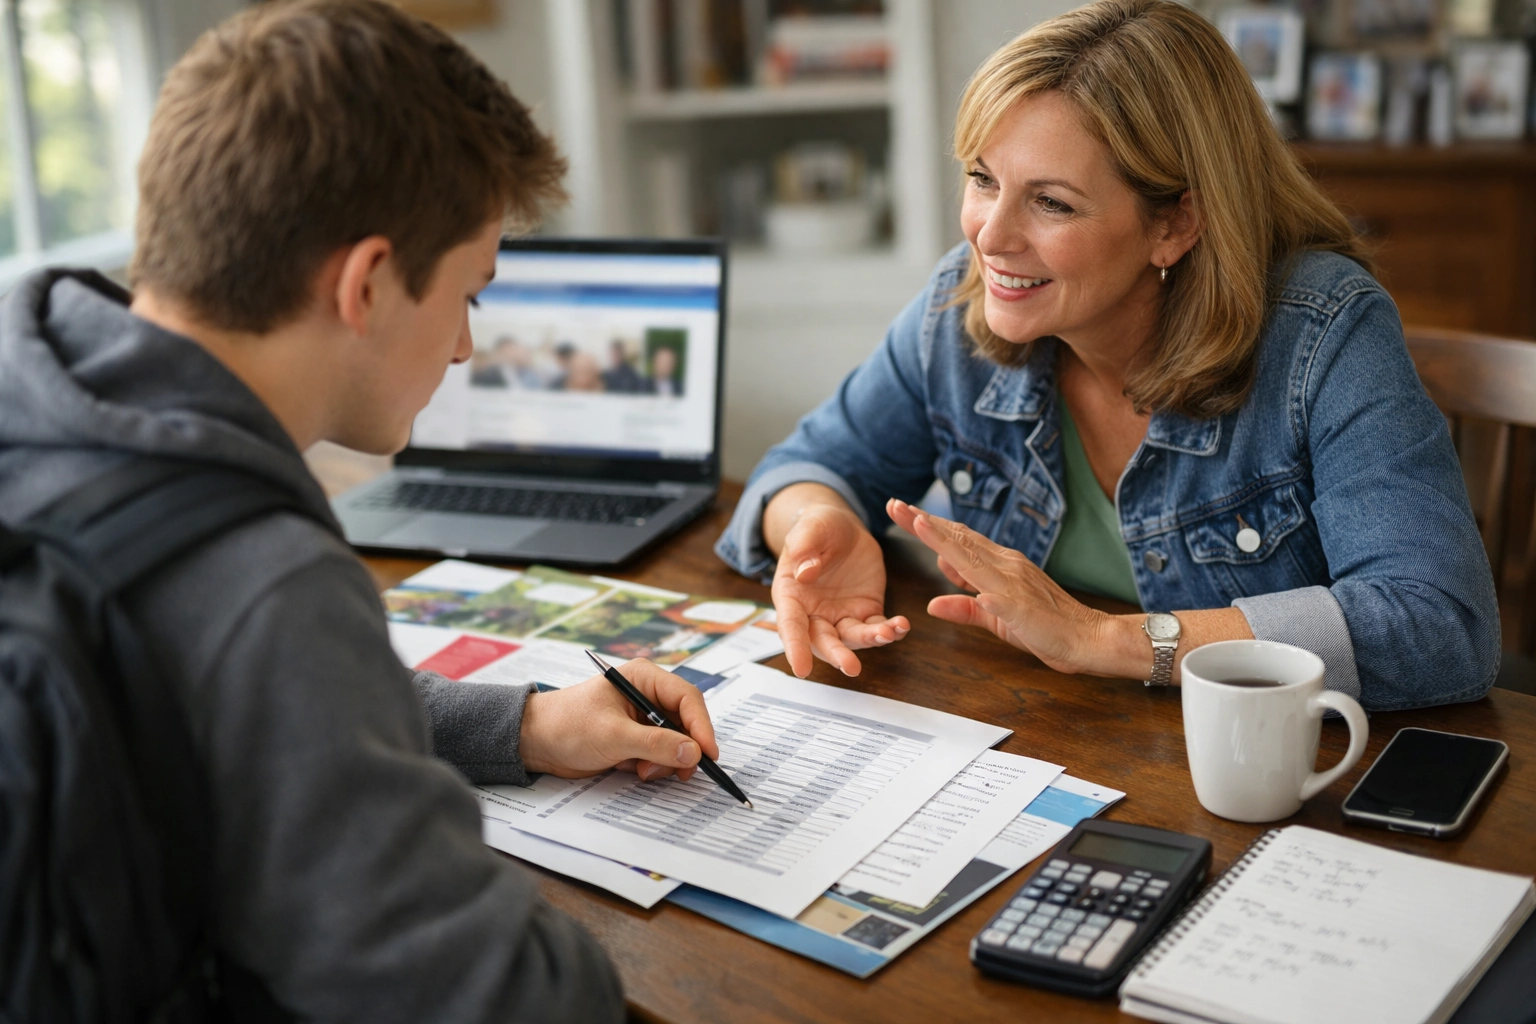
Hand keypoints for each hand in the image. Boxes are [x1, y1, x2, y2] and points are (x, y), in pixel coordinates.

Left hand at [519, 659, 719, 780]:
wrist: (536, 743)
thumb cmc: (567, 726)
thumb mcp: (613, 736)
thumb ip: (655, 744)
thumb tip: (693, 753)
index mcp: (644, 678)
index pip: (687, 698)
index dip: (702, 726)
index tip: (708, 753)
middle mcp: (648, 695)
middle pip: (686, 722)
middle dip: (681, 749)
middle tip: (677, 772)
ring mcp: (643, 718)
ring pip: (676, 742)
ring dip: (664, 761)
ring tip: (641, 770)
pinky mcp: (636, 738)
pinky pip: (660, 754)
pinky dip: (653, 766)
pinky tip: (632, 769)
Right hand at [773, 502, 909, 676]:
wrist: (842, 528)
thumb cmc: (818, 528)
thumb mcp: (809, 528)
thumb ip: (804, 547)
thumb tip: (805, 573)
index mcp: (791, 595)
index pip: (790, 625)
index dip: (795, 647)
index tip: (802, 671)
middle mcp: (814, 613)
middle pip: (823, 640)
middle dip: (837, 654)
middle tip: (851, 667)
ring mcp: (841, 615)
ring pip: (853, 637)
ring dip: (871, 639)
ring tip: (889, 632)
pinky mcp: (866, 611)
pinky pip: (877, 626)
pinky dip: (890, 630)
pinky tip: (901, 625)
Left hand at [886, 498, 1107, 674]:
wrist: (1089, 637)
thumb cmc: (1045, 627)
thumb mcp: (995, 619)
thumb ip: (965, 608)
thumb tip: (932, 603)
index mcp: (998, 567)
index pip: (957, 541)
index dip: (928, 527)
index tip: (902, 511)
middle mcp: (1005, 566)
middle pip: (958, 540)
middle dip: (924, 522)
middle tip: (894, 504)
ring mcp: (1015, 585)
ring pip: (974, 558)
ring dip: (945, 541)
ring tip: (918, 523)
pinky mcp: (1024, 610)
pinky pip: (1003, 603)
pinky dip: (986, 595)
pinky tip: (973, 592)